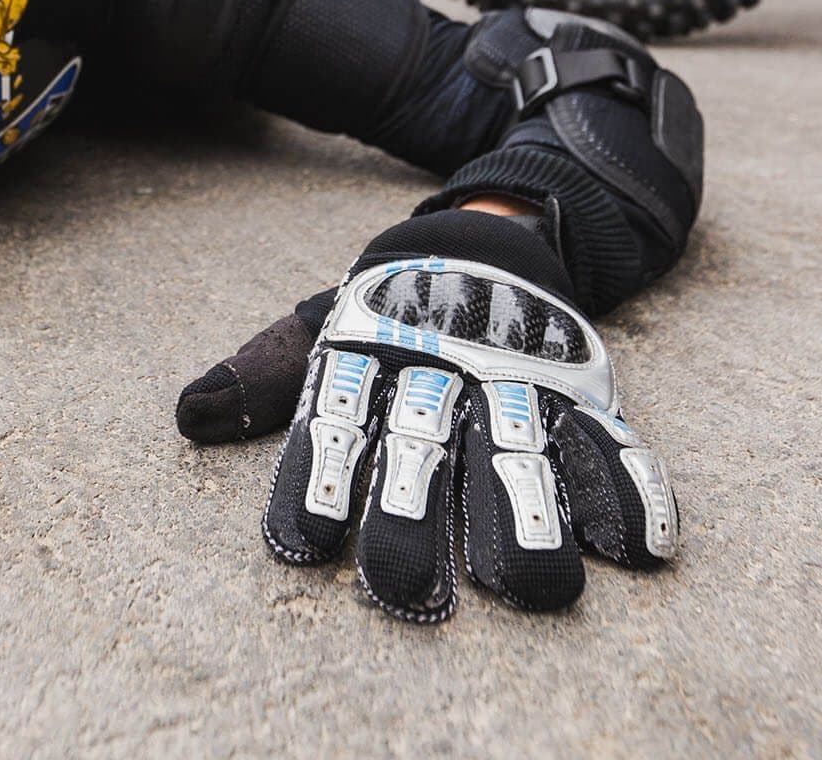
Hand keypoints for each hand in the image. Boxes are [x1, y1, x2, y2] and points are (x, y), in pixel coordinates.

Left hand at [261, 209, 677, 622]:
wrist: (483, 234)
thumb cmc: (387, 307)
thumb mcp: (322, 327)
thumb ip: (264, 375)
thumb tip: (188, 414)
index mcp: (369, 355)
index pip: (337, 419)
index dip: (320, 479)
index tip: (303, 545)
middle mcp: (441, 367)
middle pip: (424, 442)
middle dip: (412, 513)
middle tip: (400, 589)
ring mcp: (516, 375)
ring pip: (518, 447)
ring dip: (527, 515)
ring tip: (536, 587)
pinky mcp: (579, 384)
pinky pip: (608, 437)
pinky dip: (627, 487)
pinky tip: (634, 547)